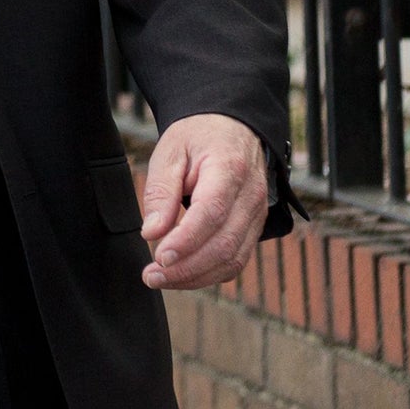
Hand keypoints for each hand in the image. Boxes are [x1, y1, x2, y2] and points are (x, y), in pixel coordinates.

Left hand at [140, 112, 268, 289]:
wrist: (231, 128)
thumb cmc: (197, 137)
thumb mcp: (170, 152)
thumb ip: (160, 191)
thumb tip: (152, 232)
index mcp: (229, 170)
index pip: (212, 213)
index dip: (187, 240)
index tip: (160, 257)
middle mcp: (251, 197)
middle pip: (225, 244)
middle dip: (187, 268)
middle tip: (151, 276)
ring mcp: (258, 215)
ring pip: (233, 259)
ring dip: (196, 277)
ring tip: (161, 279)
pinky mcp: (254, 228)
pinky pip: (237, 259)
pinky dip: (210, 272)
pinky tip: (183, 274)